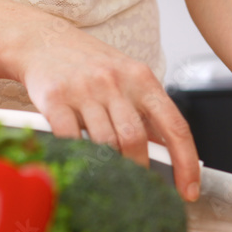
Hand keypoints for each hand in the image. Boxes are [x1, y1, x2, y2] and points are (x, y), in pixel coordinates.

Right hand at [15, 19, 201, 201]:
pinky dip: (77, 155)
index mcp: (143, 80)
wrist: (42, 40)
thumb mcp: (128, 79)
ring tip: (107, 178)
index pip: (176, 126)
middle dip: (139, 170)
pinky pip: (70, 138)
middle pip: (136, 139)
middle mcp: (116, 82)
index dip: (186, 162)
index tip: (189, 191)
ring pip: (105, 142)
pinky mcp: (54, 97)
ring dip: (108, 166)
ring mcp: (85, 89)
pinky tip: (78, 161)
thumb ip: (147, 112)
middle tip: (137, 188)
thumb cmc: (90, 65)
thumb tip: (167, 155)